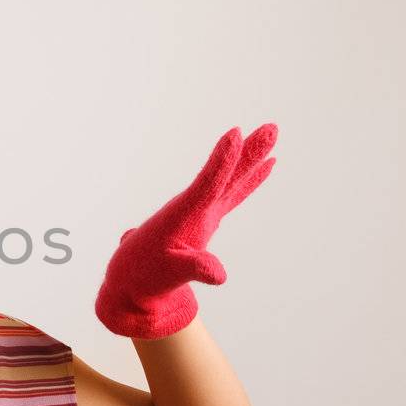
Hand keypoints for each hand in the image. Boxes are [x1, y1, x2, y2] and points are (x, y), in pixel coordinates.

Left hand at [93, 123, 277, 338]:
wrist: (133, 278)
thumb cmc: (147, 273)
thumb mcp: (170, 273)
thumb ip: (194, 267)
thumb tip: (220, 275)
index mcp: (184, 214)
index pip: (207, 182)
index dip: (221, 160)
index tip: (234, 133)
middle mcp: (195, 206)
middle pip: (227, 173)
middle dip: (249, 151)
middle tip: (272, 128)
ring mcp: (203, 210)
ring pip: (233, 178)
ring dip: (253, 158)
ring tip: (272, 133)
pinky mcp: (208, 217)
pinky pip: (234, 193)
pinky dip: (251, 180)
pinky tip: (268, 166)